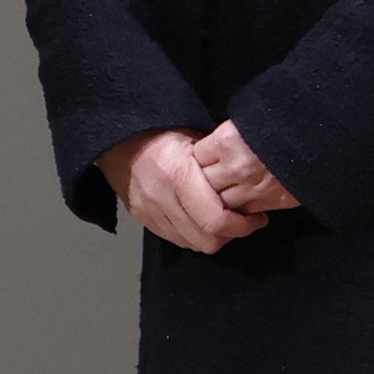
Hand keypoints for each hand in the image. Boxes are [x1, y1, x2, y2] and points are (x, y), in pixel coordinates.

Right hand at [107, 125, 268, 251]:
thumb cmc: (160, 129)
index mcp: (177, 174)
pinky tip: (200, 218)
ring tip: (223, 218)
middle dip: (232, 234)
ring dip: (212, 236)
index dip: (244, 225)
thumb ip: (219, 163)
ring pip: (192, 243)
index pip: (216, 220)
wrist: (115, 136)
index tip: (258, 217)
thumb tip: (249, 178)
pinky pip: (176, 239)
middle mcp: (161, 198)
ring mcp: (149, 212)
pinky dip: (193, 234)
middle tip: (245, 220)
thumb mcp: (195, 135)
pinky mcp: (143, 218)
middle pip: (206, 239)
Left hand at [194, 123, 295, 216]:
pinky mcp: (275, 201)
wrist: (328, 134)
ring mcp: (256, 187)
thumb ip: (230, 133)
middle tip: (209, 175)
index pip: (198, 156)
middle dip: (204, 180)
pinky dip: (240, 209)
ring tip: (225, 189)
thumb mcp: (253, 116)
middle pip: (204, 183)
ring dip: (220, 198)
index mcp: (229, 140)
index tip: (206, 154)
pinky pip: (244, 212)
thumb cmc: (289, 118)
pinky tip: (243, 200)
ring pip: (220, 202)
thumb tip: (210, 145)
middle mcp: (239, 166)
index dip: (201, 155)